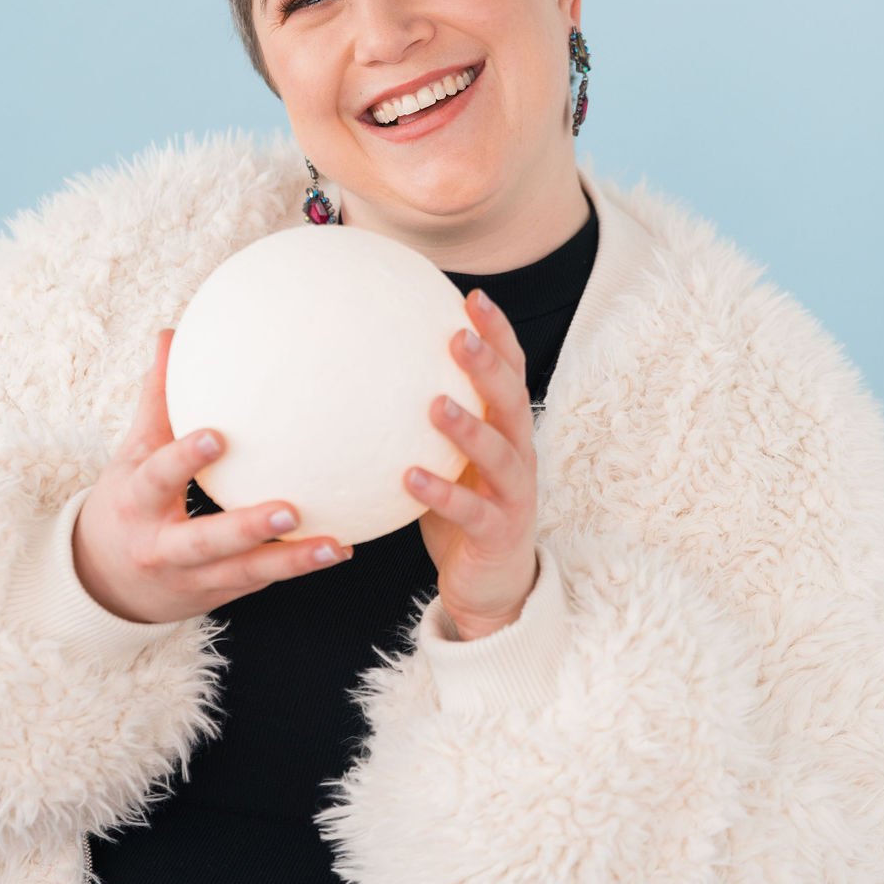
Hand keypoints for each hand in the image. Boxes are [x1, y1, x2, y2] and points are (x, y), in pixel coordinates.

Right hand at [72, 329, 353, 623]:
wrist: (105, 584)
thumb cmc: (129, 502)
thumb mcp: (134, 455)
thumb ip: (157, 400)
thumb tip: (171, 335)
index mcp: (136, 501)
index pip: (158, 477)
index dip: (184, 458)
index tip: (218, 436)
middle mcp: (161, 547)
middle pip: (204, 541)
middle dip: (246, 528)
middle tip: (291, 509)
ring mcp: (192, 577)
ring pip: (244, 572)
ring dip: (291, 559)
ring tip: (335, 546)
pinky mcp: (218, 594)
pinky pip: (260, 580)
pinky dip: (297, 564)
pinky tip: (339, 548)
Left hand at [405, 290, 538, 640]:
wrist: (490, 586)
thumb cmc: (460, 510)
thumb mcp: (444, 457)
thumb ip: (421, 419)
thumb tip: (366, 368)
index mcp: (506, 429)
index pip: (511, 371)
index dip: (499, 333)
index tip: (474, 297)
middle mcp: (518, 454)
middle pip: (511, 400)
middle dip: (489, 366)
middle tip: (458, 337)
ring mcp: (513, 494)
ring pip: (500, 452)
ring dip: (468, 427)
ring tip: (434, 405)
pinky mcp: (499, 533)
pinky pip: (471, 510)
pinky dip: (442, 493)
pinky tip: (408, 478)